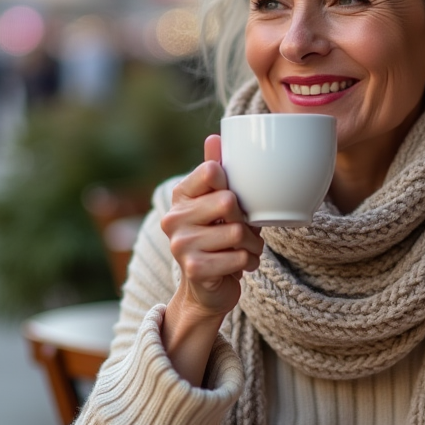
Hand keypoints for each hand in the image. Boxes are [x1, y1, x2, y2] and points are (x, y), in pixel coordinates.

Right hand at [160, 135, 263, 385]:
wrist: (207, 289)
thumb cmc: (218, 239)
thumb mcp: (219, 202)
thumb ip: (217, 170)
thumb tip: (215, 135)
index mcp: (180, 194)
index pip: (211, 170)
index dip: (232, 184)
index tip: (231, 201)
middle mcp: (173, 217)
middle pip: (229, 201)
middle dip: (246, 220)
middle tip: (243, 231)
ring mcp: (180, 244)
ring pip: (237, 232)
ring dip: (251, 244)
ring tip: (243, 249)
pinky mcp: (193, 268)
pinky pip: (238, 257)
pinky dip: (248, 262)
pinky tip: (239, 266)